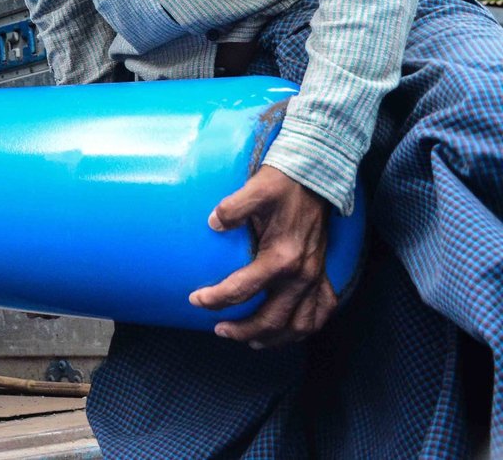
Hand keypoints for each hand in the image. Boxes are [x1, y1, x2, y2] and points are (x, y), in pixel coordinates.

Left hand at [189, 165, 337, 347]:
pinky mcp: (324, 275)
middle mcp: (302, 275)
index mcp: (281, 258)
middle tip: (218, 329)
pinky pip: (322, 312)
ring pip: (300, 325)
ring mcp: (316, 278)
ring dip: (275, 338)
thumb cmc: (282, 185)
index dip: (215, 299)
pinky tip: (290, 331)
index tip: (195, 300)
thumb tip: (211, 224)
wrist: (316, 177)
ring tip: (251, 341)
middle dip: (243, 330)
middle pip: (271, 320)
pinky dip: (306, 327)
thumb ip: (231, 208)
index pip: (242, 290)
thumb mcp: (255, 190)